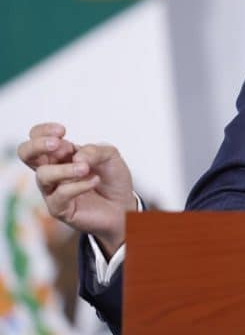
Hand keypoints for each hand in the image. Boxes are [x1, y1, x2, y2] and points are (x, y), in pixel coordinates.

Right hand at [17, 123, 136, 256]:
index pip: (37, 138)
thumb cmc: (112, 179)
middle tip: (57, 144)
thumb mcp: (110, 156)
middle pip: (26, 154)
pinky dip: (79, 185)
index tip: (62, 131)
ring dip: (66, 169)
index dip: (43, 131)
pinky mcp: (59, 208)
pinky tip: (94, 181)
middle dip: (37, 145)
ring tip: (86, 169)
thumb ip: (95, 151)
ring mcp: (53, 190)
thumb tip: (76, 156)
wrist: (124, 206)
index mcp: (61, 155)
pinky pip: (60, 195)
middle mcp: (53, 171)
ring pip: (43, 175)